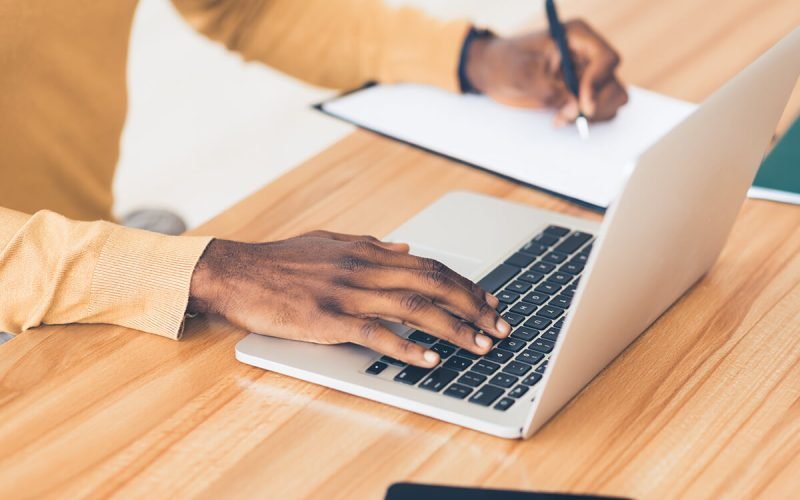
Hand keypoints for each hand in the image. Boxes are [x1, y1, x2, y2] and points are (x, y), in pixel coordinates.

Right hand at [188, 231, 510, 366]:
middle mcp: (363, 269)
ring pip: (413, 307)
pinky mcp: (327, 319)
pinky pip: (375, 333)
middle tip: (499, 326)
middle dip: (472, 305)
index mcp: (367, 252)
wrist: (237, 273)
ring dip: (452, 327)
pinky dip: (406, 346)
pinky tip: (430, 359)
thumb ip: (371, 245)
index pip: (430, 266)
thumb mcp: (330, 242)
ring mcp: (346, 294)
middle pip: (432, 284)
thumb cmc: (282, 261)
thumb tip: (406, 249)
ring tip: (479, 345)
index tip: (488, 301)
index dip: (464, 284)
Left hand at [465, 20, 627, 124]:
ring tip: (561, 118)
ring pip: (613, 98)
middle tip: (566, 117)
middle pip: (613, 83)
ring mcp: (588, 74)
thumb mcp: (521, 73)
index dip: (598, 83)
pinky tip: (561, 118)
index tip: (582, 104)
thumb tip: (575, 109)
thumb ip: (548, 90)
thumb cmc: (503, 62)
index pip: (606, 59)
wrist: (492, 71)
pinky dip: (585, 119)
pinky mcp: (583, 93)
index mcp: (577, 37)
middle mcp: (588, 54)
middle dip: (593, 105)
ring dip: (592, 114)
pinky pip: (601, 109)